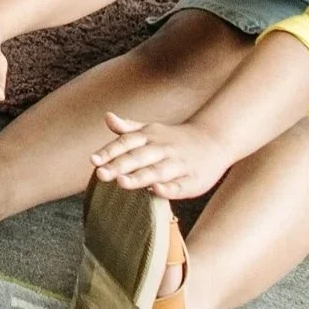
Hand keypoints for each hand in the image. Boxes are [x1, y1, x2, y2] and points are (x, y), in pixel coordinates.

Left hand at [90, 111, 231, 199]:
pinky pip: (180, 185)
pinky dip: (169, 189)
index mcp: (150, 137)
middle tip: (100, 174)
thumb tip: (107, 117)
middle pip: (139, 158)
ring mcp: (179, 165)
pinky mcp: (193, 180)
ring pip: (157, 172)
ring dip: (139, 177)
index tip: (93, 160)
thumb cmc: (173, 139)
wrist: (216, 140)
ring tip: (121, 182)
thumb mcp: (151, 130)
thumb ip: (127, 129)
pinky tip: (155, 191)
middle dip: (119, 166)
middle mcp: (163, 149)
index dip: (110, 151)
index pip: (127, 142)